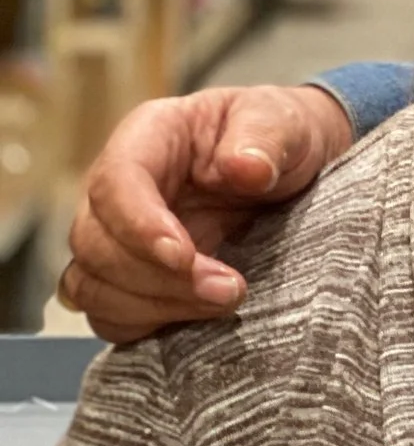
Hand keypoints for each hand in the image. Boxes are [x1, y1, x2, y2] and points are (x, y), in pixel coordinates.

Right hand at [59, 84, 354, 342]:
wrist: (289, 167)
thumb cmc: (278, 135)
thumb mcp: (284, 121)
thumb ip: (266, 137)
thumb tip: (245, 168)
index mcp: (149, 137)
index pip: (115, 183)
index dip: (138, 225)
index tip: (183, 256)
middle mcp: (118, 189)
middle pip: (95, 242)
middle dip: (158, 277)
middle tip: (228, 289)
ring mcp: (118, 236)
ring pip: (92, 284)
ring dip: (152, 305)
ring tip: (223, 303)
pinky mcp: (130, 275)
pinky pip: (107, 313)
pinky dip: (144, 324)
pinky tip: (196, 318)